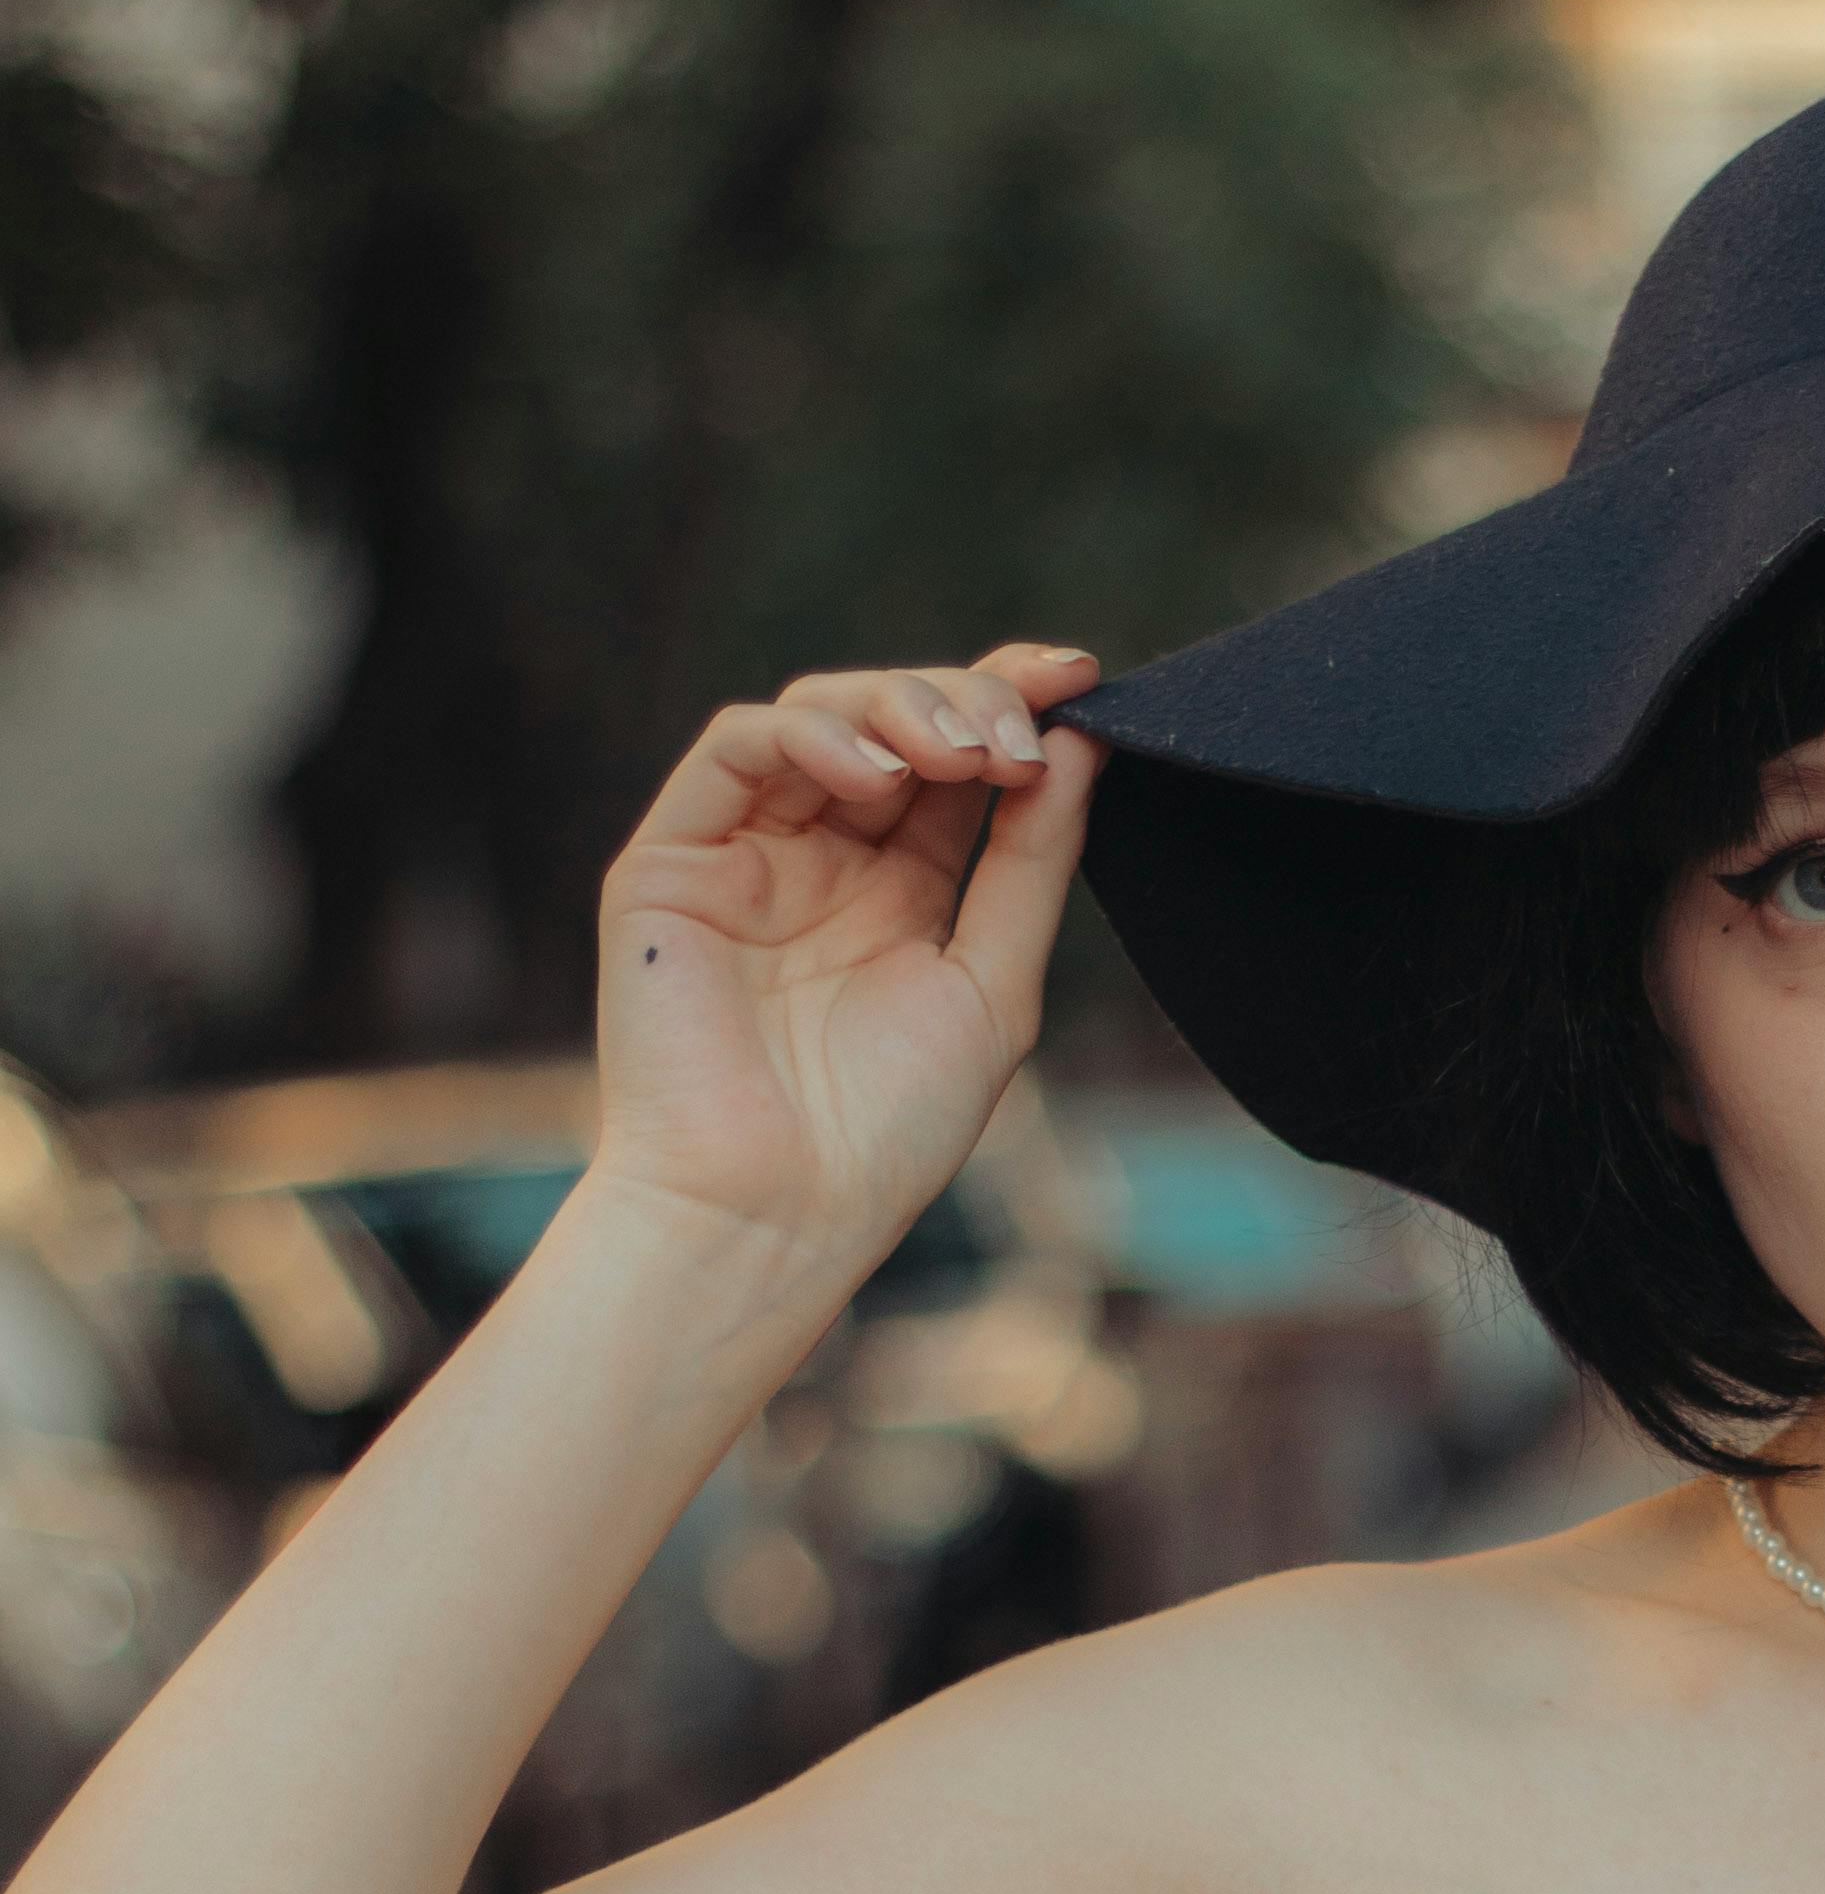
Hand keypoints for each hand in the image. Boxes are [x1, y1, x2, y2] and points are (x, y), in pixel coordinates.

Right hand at [591, 645, 1101, 1292]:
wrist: (773, 1214)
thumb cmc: (882, 1132)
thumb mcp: (992, 984)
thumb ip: (1031, 862)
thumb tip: (1083, 747)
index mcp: (892, 893)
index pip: (954, 766)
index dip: (1013, 705)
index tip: (1081, 679)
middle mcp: (816, 860)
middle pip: (892, 721)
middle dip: (967, 702)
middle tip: (1021, 737)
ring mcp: (741, 853)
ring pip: (817, 713)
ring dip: (902, 709)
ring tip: (965, 754)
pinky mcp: (671, 858)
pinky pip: (737, 748)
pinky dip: (814, 737)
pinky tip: (880, 779)